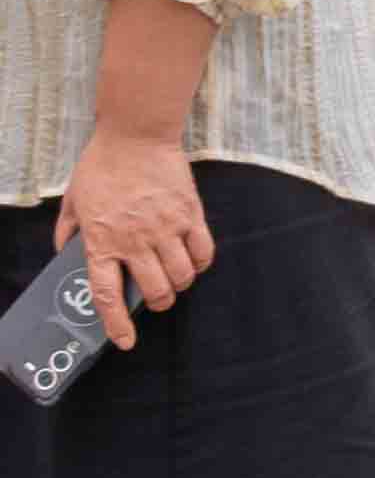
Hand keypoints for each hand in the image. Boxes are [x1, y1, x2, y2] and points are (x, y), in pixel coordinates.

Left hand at [64, 126, 209, 349]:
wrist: (135, 136)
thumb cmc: (101, 166)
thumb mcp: (73, 200)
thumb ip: (68, 232)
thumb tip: (66, 255)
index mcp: (101, 241)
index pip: (107, 294)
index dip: (117, 323)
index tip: (125, 341)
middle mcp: (134, 240)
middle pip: (155, 290)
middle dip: (158, 303)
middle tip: (157, 299)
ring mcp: (166, 228)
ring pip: (181, 276)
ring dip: (179, 285)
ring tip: (174, 279)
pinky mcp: (190, 214)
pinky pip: (203, 252)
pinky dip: (200, 264)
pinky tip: (193, 261)